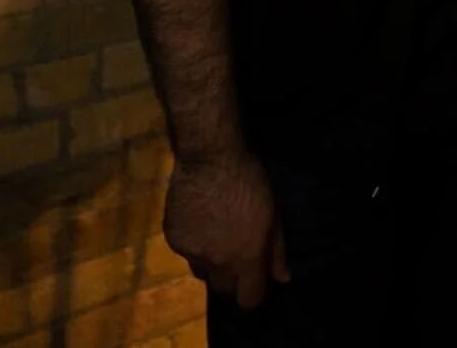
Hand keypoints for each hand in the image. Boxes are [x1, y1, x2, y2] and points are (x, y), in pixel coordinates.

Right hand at [163, 151, 288, 306]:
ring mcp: (192, 253)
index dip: (254, 292)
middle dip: (231, 279)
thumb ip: (277, 250)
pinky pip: (185, 251)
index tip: (256, 278)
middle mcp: (217, 263)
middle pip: (223, 290)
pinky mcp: (173, 239)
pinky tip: (199, 217)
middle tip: (235, 252)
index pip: (249, 300)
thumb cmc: (249, 179)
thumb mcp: (273, 212)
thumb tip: (283, 279)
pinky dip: (193, 241)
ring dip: (210, 261)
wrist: (210, 156)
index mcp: (245, 259)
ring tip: (216, 233)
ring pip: (202, 271)